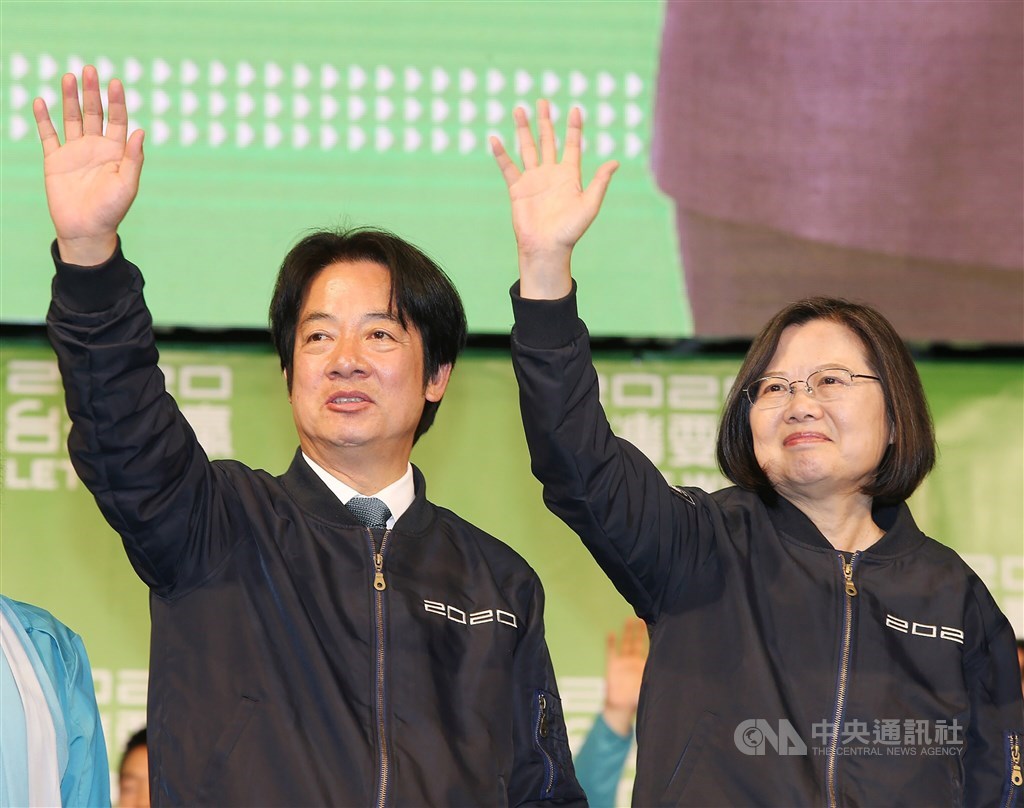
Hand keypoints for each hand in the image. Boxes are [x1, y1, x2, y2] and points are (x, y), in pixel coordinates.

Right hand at [34, 65, 143, 265]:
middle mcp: (96, 147)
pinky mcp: (55, 160)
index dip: (117, 101)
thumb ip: (133, 158)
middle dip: (92, 92)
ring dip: (70, 98)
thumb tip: (141, 131)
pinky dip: (44, 119)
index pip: (117, 120)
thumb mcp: (127, 184)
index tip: (115, 82)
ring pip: (71, 118)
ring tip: (69, 76)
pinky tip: (40, 101)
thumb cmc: (111, 210)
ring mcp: (75, 152)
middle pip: (94, 113)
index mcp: (116, 152)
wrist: (86, 230)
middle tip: (90, 69)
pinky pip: (48, 135)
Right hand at [491, 100, 616, 298]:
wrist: (546, 248)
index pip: (572, 145)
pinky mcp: (518, 189)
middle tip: (542, 101)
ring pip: (528, 148)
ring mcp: (533, 180)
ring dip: (524, 129)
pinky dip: (501, 154)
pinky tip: (495, 139)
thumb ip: (600, 182)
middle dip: (546, 121)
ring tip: (520, 109)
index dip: (574, 127)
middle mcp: (551, 174)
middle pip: (548, 140)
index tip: (575, 109)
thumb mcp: (589, 205)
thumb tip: (615, 161)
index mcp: (569, 176)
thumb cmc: (570, 231)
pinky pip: (508, 167)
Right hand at [602, 617, 647, 735]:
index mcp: (644, 666)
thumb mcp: (650, 689)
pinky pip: (611, 651)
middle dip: (639, 631)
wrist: (620, 707)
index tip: (657, 626)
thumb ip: (658, 682)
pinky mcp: (612, 665)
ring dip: (627, 632)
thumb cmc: (636, 699)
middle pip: (637, 642)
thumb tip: (675, 680)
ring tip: (629, 619)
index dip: (651, 638)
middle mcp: (633, 661)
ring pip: (625, 642)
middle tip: (644, 617)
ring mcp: (622, 661)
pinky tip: (612, 633)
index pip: (649, 649)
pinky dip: (611, 642)